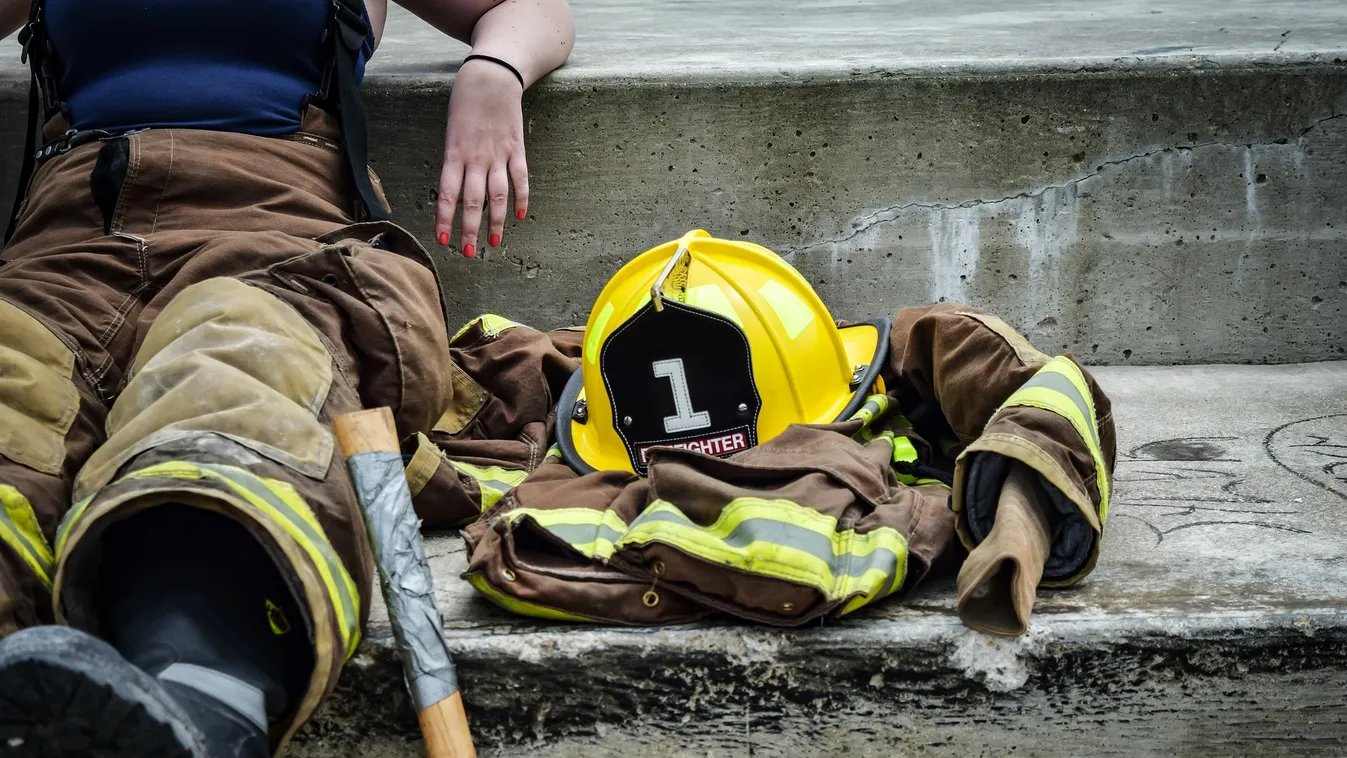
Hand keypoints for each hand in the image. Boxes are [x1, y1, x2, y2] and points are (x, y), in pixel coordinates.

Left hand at [436, 58, 527, 257]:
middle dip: (470, 229)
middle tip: (469, 253)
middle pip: (473, 201)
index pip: (448, 194)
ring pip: (498, 195)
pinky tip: (519, 216)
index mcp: (455, 153)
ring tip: (493, 243)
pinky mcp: (517, 149)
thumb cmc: (465, 102)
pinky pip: (520, 179)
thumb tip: (455, 189)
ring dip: (495, 221)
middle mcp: (476, 158)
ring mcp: (499, 155)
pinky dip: (521, 198)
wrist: (492, 77)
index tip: (443, 240)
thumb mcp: (451, 131)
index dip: (445, 218)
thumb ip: (454, 160)